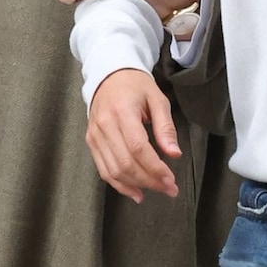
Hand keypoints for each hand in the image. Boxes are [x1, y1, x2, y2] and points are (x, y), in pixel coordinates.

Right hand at [86, 68, 182, 203]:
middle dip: (149, 180)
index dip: (155, 168)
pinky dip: (119, 185)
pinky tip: (135, 191)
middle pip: (126, 163)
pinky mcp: (92, 142)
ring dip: (136, 186)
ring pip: (114, 170)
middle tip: (168, 188)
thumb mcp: (157, 100)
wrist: (108, 76)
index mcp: (122, 112)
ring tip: (155, 190)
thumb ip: (166, 128)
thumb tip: (174, 154)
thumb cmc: (135, 86)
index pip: (138, 148)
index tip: (170, 179)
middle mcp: (105, 125)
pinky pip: (104, 170)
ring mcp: (95, 135)